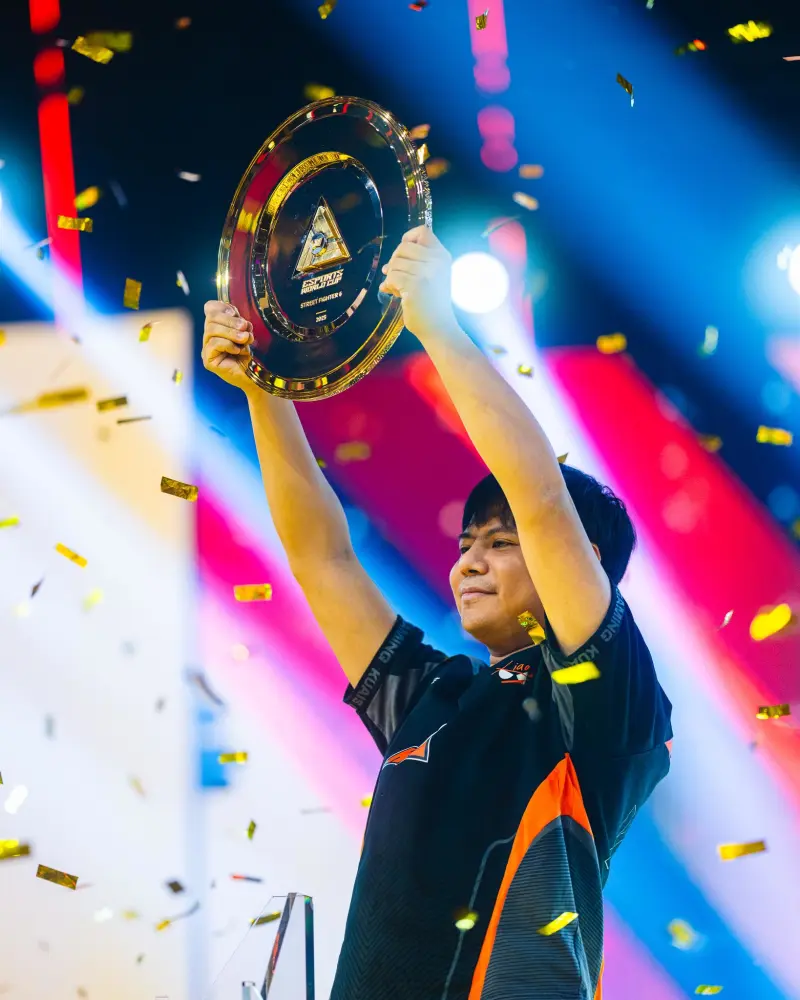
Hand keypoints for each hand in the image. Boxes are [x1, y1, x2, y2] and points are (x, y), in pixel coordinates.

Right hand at [201, 301, 255, 392]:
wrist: (254, 377)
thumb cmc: (250, 355)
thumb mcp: (246, 333)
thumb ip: (239, 323)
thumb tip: (237, 318)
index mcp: (217, 327)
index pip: (210, 308)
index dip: (221, 306)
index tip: (235, 312)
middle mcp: (209, 337)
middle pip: (211, 318)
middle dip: (230, 320)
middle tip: (245, 327)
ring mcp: (206, 349)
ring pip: (211, 330)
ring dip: (231, 333)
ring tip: (245, 339)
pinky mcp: (208, 361)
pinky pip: (214, 344)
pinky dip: (228, 344)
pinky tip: (238, 350)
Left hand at [379, 227, 459, 341]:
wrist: (439, 328)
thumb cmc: (432, 304)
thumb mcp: (430, 277)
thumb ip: (413, 265)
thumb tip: (387, 266)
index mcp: (442, 256)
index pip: (423, 231)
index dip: (408, 238)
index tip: (403, 254)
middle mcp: (437, 261)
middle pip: (403, 247)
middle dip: (395, 260)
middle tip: (394, 274)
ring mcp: (427, 273)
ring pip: (395, 263)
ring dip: (391, 276)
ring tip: (397, 288)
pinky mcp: (415, 285)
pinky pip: (392, 277)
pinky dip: (390, 285)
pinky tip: (395, 293)